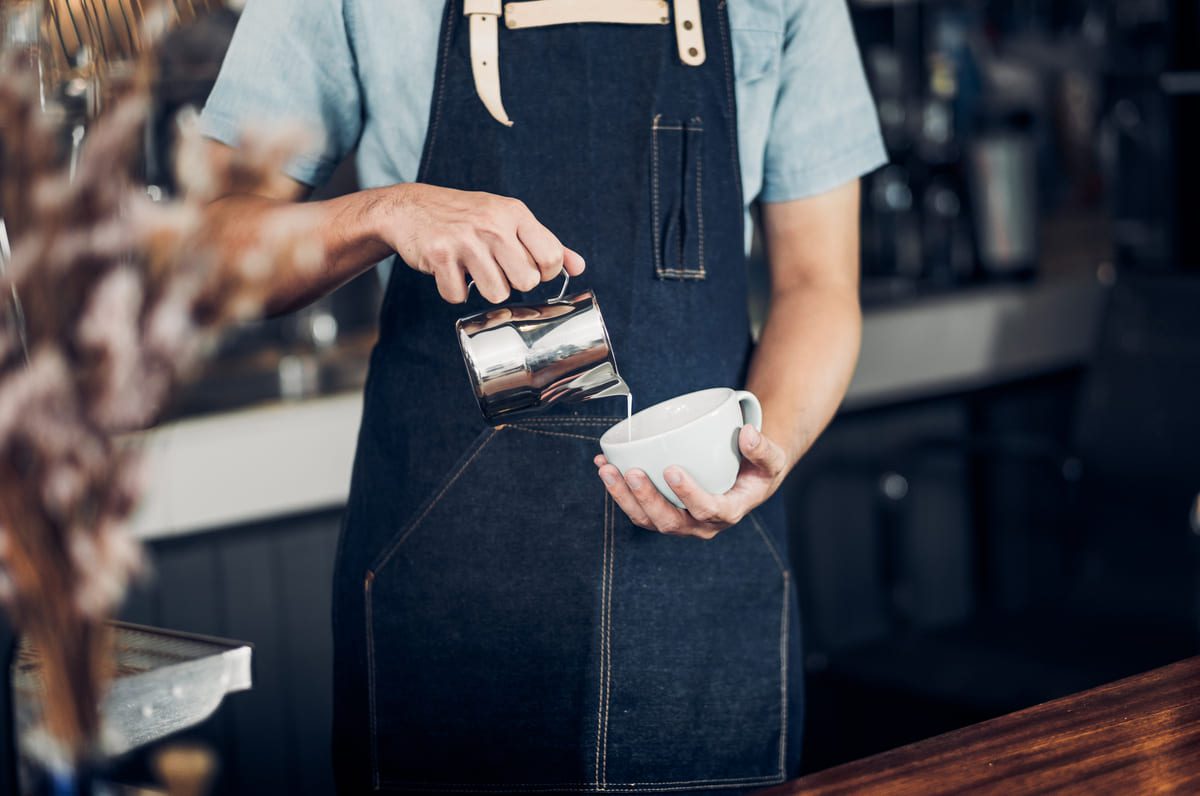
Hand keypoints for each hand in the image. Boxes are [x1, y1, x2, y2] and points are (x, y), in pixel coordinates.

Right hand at [381, 183, 585, 303]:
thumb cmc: (467, 216)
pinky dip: (454, 291)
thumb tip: (579, 267)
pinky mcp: (441, 256)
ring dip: (484, 290)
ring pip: (497, 293)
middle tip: (497, 269)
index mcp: (515, 213)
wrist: (410, 208)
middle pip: (527, 281)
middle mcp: (493, 224)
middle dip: (513, 283)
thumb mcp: (508, 218)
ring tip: (473, 270)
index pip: (551, 258)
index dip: (543, 273)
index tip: (527, 268)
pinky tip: (450, 272)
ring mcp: (466, 240)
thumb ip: (545, 242)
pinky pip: (459, 296)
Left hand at [594, 425, 788, 538]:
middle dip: (646, 498)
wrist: (746, 480)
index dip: (688, 494)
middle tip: (630, 472)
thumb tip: (747, 433)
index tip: (671, 470)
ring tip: (607, 469)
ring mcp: (680, 522)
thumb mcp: (772, 460)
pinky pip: (638, 508)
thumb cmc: (758, 470)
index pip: (708, 510)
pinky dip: (619, 490)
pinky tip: (605, 466)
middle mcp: (701, 524)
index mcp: (728, 512)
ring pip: (647, 519)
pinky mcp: (664, 512)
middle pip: (669, 521)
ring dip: (623, 497)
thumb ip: (762, 448)